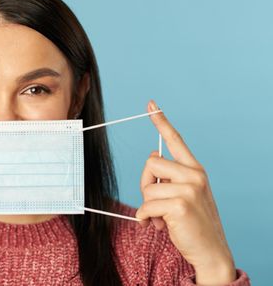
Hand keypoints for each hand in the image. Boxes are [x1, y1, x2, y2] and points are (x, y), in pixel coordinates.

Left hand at [136, 101, 235, 284]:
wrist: (211, 252)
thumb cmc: (193, 223)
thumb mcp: (185, 195)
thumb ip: (171, 177)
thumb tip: (153, 157)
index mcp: (195, 170)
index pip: (175, 140)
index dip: (161, 122)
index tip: (151, 104)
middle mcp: (194, 175)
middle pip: (151, 164)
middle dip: (146, 185)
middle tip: (156, 204)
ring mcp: (189, 189)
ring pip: (147, 188)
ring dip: (147, 207)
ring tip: (162, 219)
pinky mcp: (180, 205)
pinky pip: (146, 206)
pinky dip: (144, 218)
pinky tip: (156, 226)